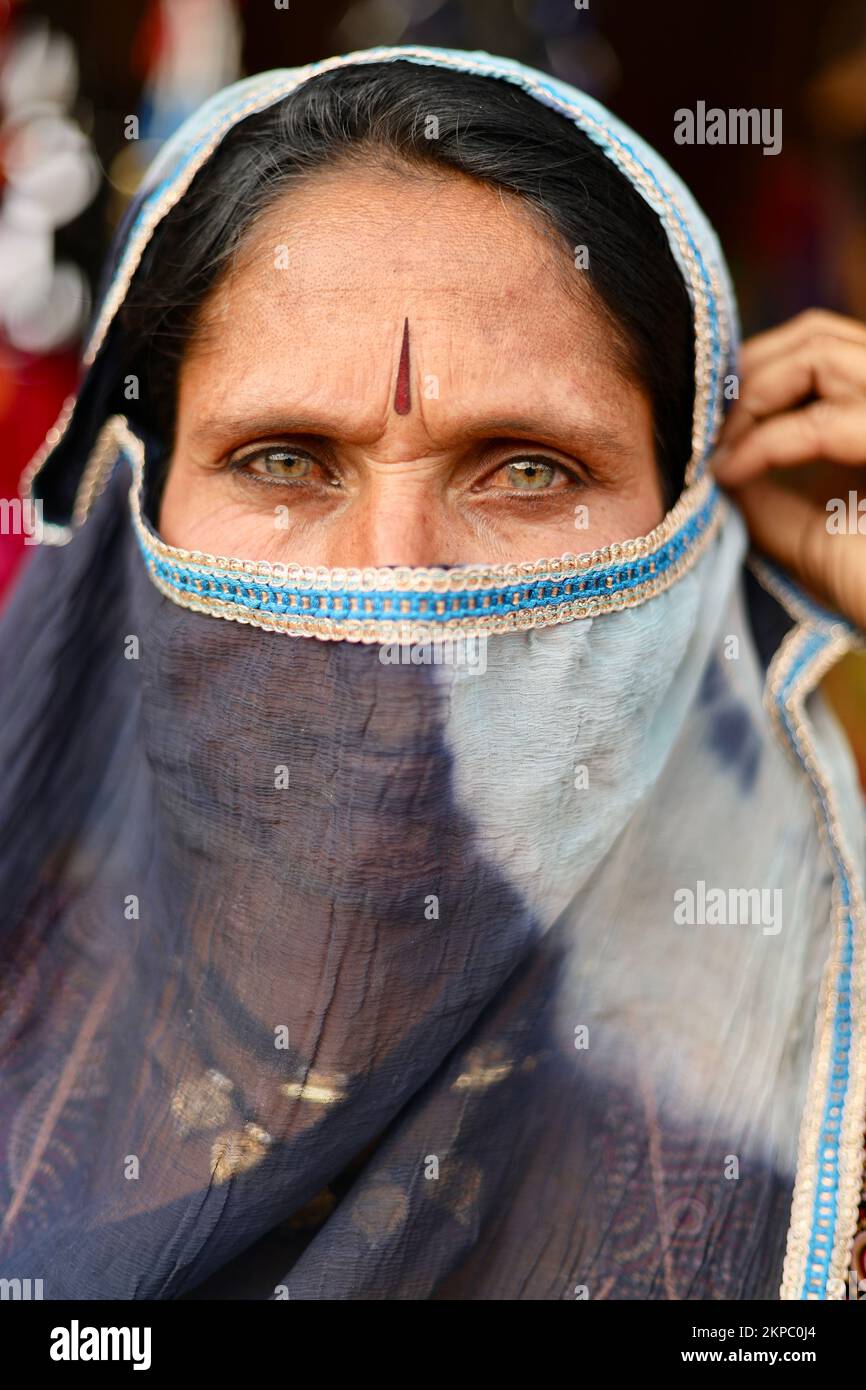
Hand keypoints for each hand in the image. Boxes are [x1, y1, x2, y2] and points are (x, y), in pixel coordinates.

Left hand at [713, 308, 865, 630]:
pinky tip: (730, 473)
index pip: (820, 345)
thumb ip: (763, 478)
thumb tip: (711, 443)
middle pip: (819, 332)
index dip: (755, 370)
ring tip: (720, 452)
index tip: (711, 426)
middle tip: (708, 431)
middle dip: (747, 373)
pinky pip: (822, 421)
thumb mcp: (803, 527)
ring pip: (821, 351)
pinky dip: (763, 442)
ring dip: (752, 397)